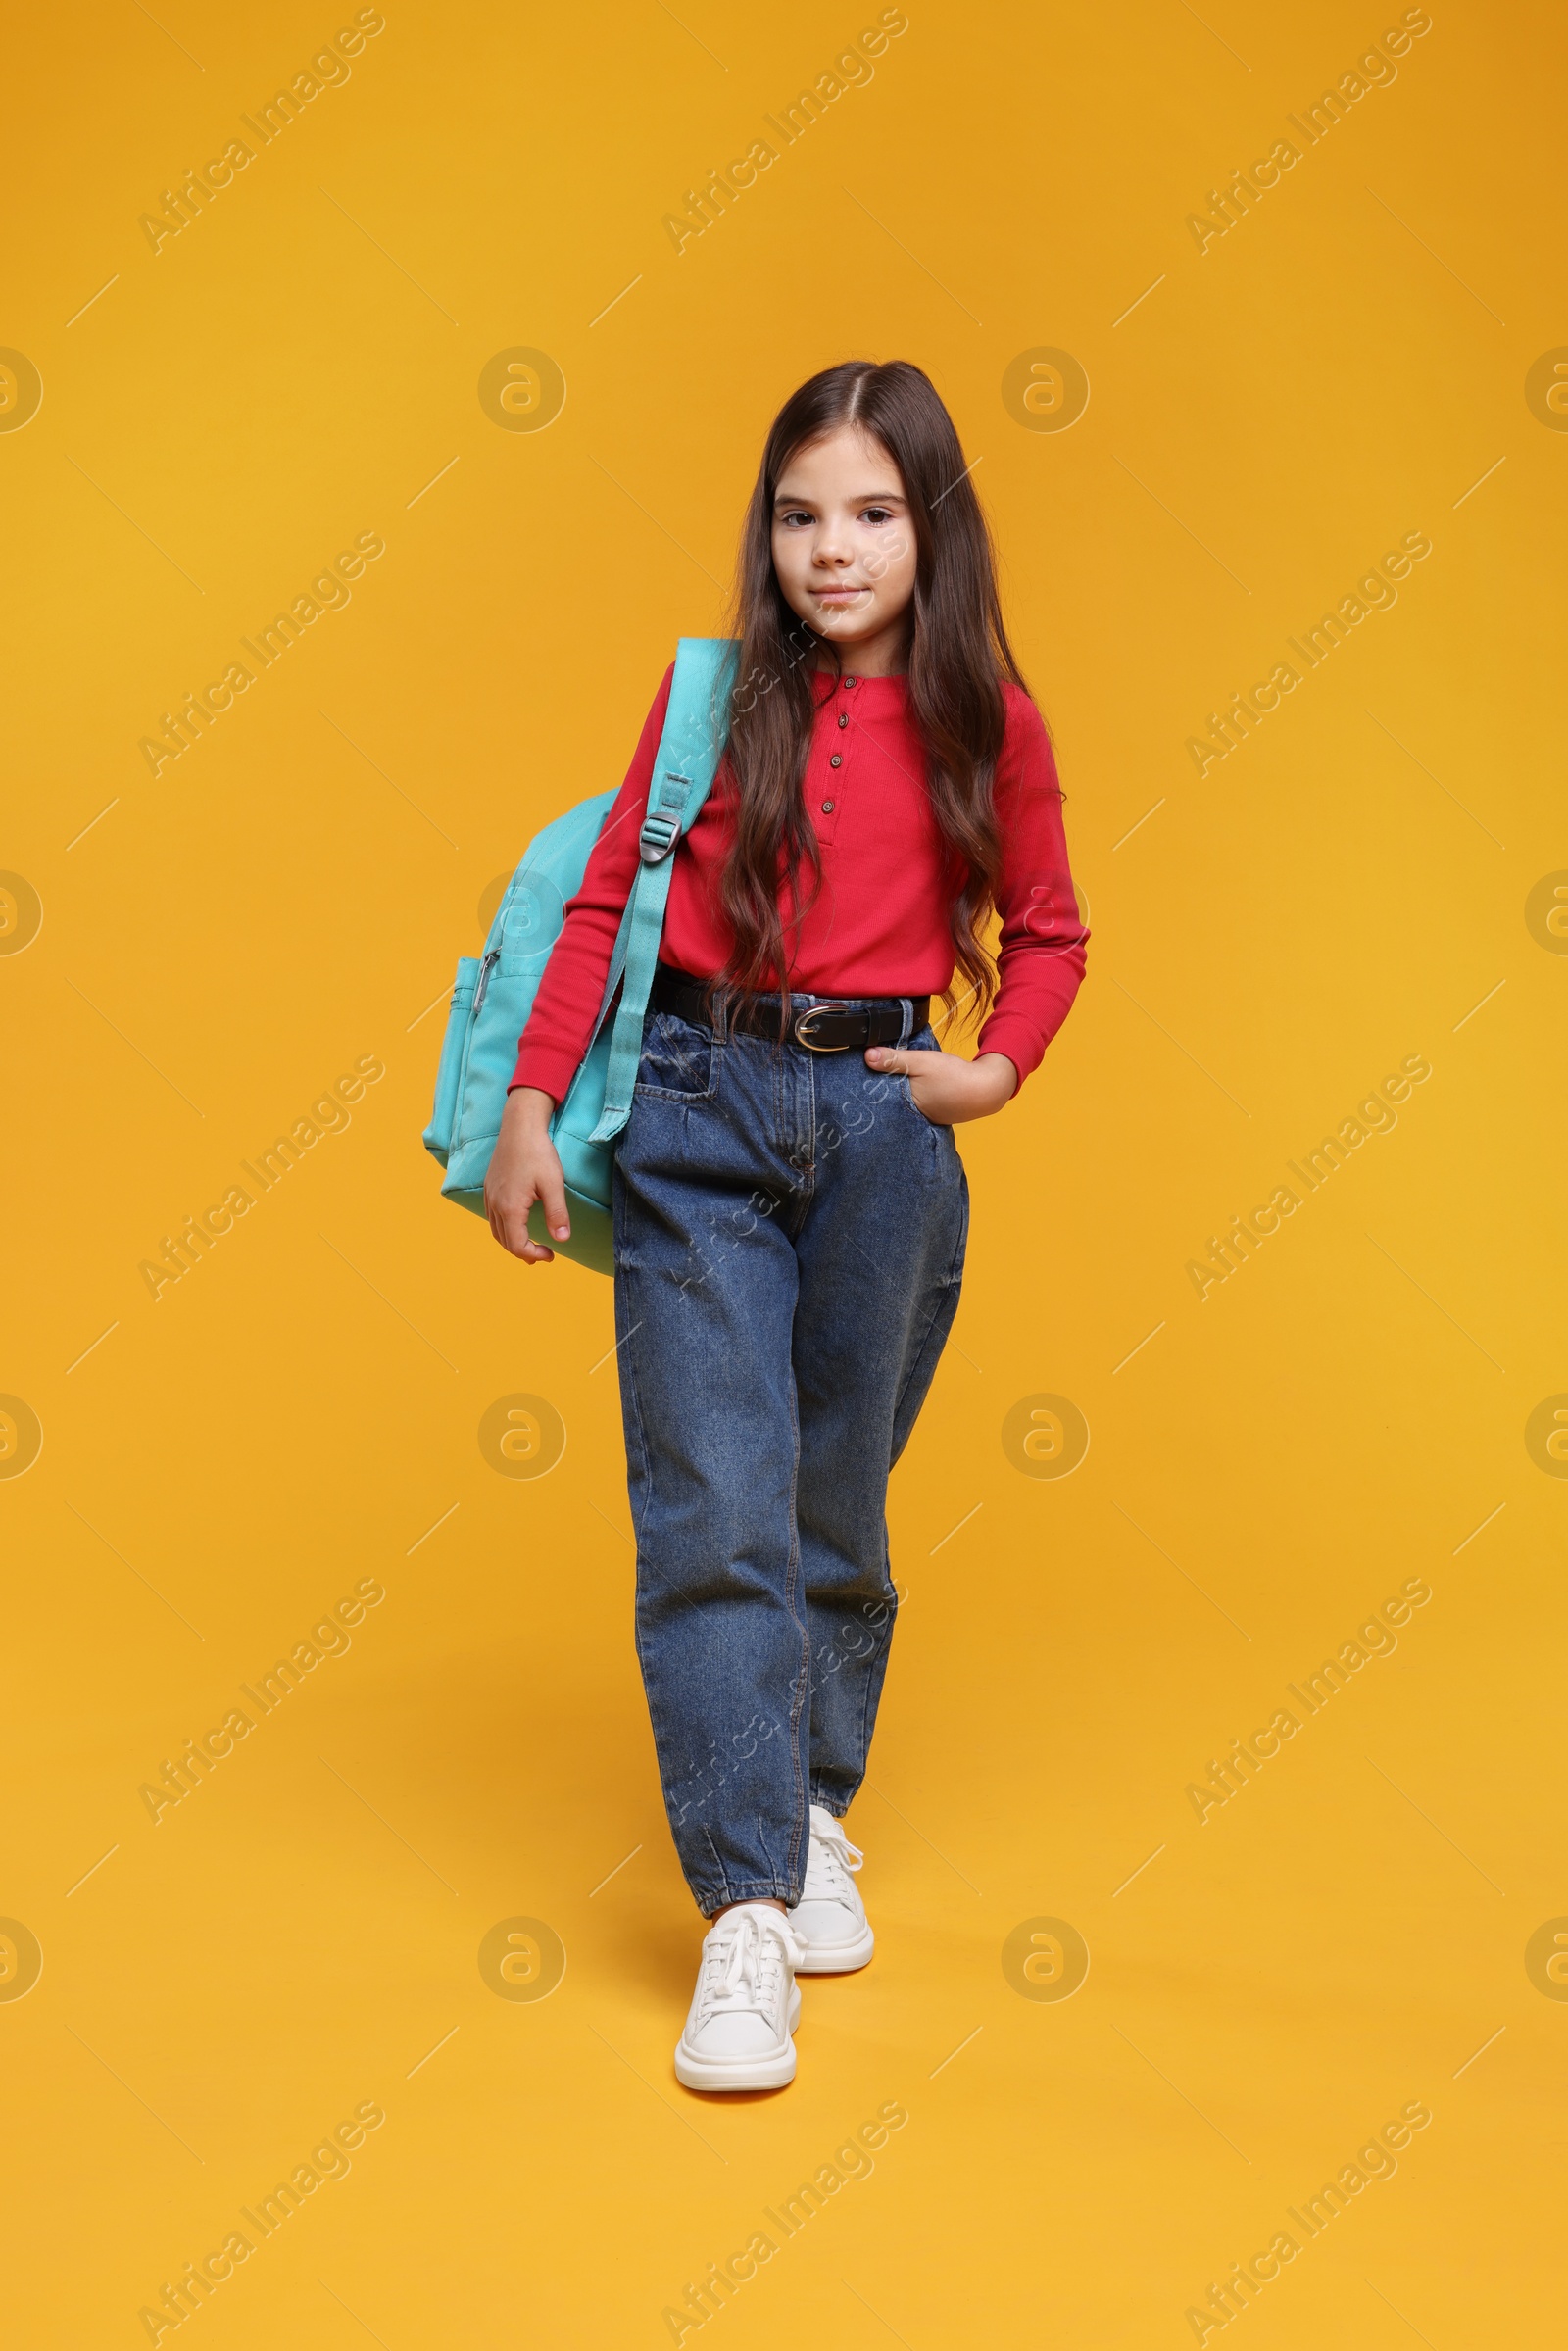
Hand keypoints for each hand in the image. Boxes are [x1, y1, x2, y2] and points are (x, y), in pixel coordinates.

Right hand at [484, 1087, 569, 1262]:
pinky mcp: (489, 1188)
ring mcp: (489, 1196)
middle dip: (524, 1252)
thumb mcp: (553, 1184)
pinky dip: (503, 1229)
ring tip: (530, 1246)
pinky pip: (492, 1218)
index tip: (552, 1254)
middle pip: (505, 1242)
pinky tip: (516, 1225)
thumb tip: (562, 1239)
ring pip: (496, 1231)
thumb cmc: (538, 1153)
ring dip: (512, 1243)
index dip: (535, 1255)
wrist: (519, 1127)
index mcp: (510, 1208)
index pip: (518, 1246)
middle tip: (544, 1255)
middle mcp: (495, 1205)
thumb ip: (557, 1214)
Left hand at [863, 1044, 1017, 1123]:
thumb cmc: (955, 1078)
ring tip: (885, 1076)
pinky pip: (916, 1102)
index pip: (878, 1098)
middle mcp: (913, 1117)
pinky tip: (911, 1084)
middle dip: (880, 1089)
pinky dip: (912, 1093)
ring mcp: (924, 1116)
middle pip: (888, 1101)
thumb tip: (867, 1056)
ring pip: (903, 1101)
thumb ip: (895, 1059)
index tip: (855, 1075)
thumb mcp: (921, 1062)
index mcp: (906, 1108)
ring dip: (897, 1090)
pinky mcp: (935, 1112)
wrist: (988, 1088)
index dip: (868, 1087)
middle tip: (867, 1073)